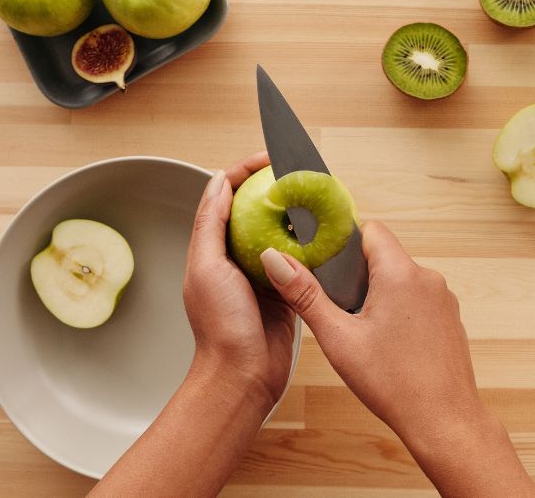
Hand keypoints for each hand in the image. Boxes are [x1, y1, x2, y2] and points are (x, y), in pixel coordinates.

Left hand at [184, 152, 295, 406]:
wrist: (243, 375)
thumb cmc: (220, 326)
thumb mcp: (207, 267)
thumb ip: (211, 224)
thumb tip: (219, 182)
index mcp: (212, 248)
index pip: (226, 196)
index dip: (245, 171)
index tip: (269, 158)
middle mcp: (236, 257)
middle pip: (256, 208)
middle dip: (275, 185)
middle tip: (298, 169)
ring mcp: (263, 273)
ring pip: (281, 230)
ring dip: (296, 210)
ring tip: (315, 192)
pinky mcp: (287, 289)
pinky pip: (302, 257)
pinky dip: (312, 241)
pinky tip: (326, 229)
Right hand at [260, 221, 534, 496]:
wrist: (443, 421)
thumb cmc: (393, 384)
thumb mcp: (338, 338)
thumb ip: (305, 295)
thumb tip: (275, 259)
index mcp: (401, 273)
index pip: (371, 230)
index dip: (345, 242)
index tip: (327, 264)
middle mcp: (428, 278)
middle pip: (385, 255)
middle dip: (358, 274)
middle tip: (339, 306)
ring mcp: (444, 298)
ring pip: (401, 278)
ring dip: (379, 294)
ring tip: (361, 329)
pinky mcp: (450, 318)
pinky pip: (418, 299)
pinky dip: (400, 310)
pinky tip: (387, 342)